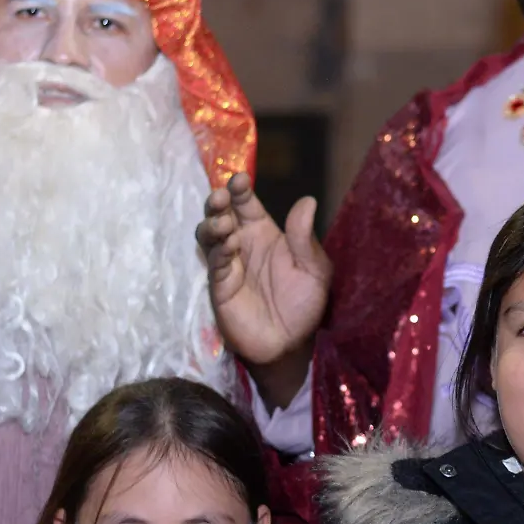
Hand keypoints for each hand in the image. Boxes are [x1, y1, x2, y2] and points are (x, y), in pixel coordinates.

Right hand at [196, 173, 330, 378]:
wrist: (290, 344)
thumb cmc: (304, 304)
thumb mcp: (314, 269)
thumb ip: (305, 238)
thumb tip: (308, 201)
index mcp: (264, 233)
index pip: (246, 203)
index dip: (239, 189)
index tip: (239, 179)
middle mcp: (242, 243)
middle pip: (221, 213)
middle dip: (218, 201)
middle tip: (221, 197)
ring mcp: (228, 263)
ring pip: (209, 234)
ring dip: (213, 224)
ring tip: (225, 225)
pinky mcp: (220, 285)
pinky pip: (214, 262)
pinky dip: (218, 251)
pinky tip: (229, 247)